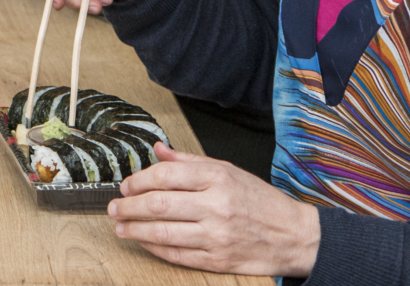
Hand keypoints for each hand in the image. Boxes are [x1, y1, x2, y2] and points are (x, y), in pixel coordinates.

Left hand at [109, 146, 319, 276]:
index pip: (164, 176)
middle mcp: (216, 205)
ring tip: (121, 226)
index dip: (138, 181)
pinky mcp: (219, 260)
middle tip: (113, 207)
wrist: (296, 236)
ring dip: (134, 229)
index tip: (125, 186)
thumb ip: (189, 161)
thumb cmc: (260, 200)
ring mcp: (217, 235)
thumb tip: (158, 150)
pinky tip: (144, 240)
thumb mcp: (228, 170)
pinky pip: (177, 254)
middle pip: (158, 205)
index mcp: (217, 178)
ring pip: (163, 232)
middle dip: (128, 206)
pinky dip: (154, 247)